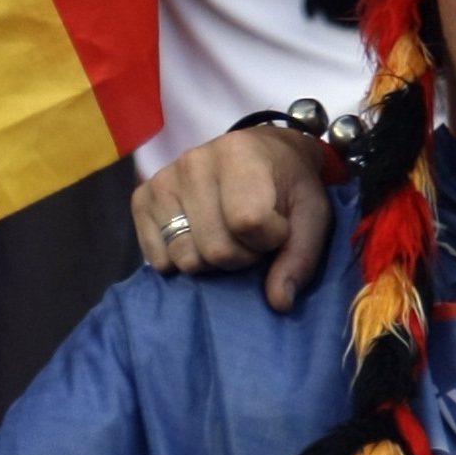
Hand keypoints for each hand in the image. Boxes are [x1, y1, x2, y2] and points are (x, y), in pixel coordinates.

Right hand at [133, 127, 336, 310]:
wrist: (264, 153)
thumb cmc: (290, 185)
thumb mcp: (312, 215)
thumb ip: (300, 257)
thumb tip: (279, 301)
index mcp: (240, 156)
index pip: (247, 222)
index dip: (268, 240)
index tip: (277, 229)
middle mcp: (194, 162)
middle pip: (214, 249)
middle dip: (240, 256)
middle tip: (251, 237)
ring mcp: (164, 179)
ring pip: (185, 256)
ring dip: (210, 260)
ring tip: (226, 235)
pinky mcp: (142, 197)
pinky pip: (156, 255)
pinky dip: (179, 260)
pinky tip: (198, 239)